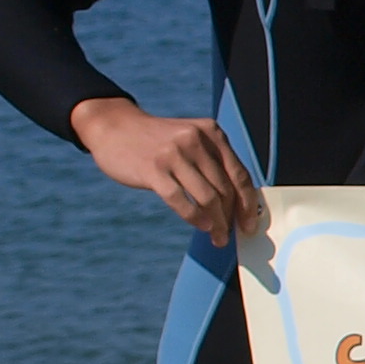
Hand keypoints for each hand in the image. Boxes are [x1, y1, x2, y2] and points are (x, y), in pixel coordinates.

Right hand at [69, 95, 263, 242]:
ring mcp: (174, 154)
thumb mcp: (191, 140)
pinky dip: (195, 217)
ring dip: (216, 223)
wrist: (114, 126)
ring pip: (207, 197)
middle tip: (227, 235)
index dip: (248, 204)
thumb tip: (238, 203)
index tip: (250, 224)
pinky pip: (181, 200)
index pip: (240, 175)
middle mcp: (196, 140)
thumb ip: (213, 162)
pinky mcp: (153, 169)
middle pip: (225, 189)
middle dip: (230, 218)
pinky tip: (201, 226)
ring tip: (217, 237)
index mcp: (212, 133)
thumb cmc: (159, 142)